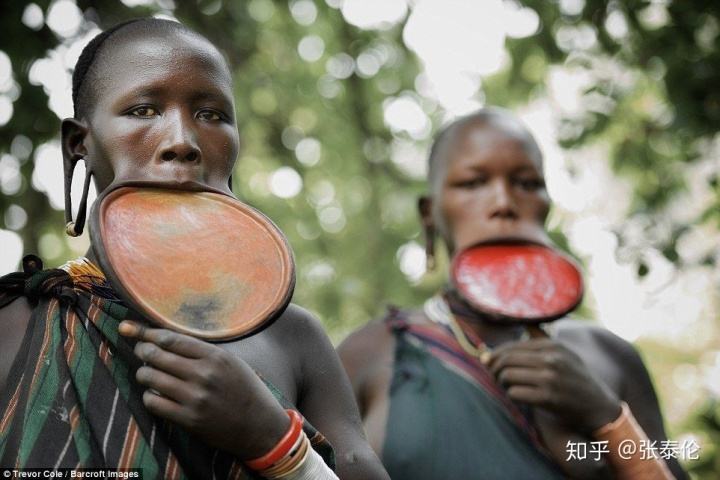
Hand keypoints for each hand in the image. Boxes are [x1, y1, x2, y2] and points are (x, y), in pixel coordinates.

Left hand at [118, 321, 288, 459]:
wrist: (259, 426)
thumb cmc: (244, 389)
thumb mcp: (231, 362)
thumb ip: (202, 351)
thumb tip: (167, 340)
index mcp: (216, 356)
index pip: (171, 339)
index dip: (147, 333)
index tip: (130, 329)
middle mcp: (204, 375)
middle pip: (157, 355)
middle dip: (142, 351)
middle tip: (141, 351)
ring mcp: (195, 398)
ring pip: (151, 378)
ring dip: (143, 374)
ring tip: (147, 373)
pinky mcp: (189, 419)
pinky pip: (153, 402)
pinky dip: (149, 396)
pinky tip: (155, 394)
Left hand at [487, 338, 621, 432]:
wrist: (599, 407)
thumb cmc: (576, 379)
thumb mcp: (564, 352)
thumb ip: (541, 338)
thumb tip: (521, 323)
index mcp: (552, 345)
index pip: (511, 346)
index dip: (495, 354)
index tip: (487, 362)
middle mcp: (551, 359)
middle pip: (506, 359)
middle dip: (494, 368)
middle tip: (495, 376)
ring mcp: (550, 378)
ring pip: (507, 375)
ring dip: (502, 382)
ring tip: (506, 386)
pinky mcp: (548, 398)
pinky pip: (515, 393)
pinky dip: (511, 395)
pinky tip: (517, 395)